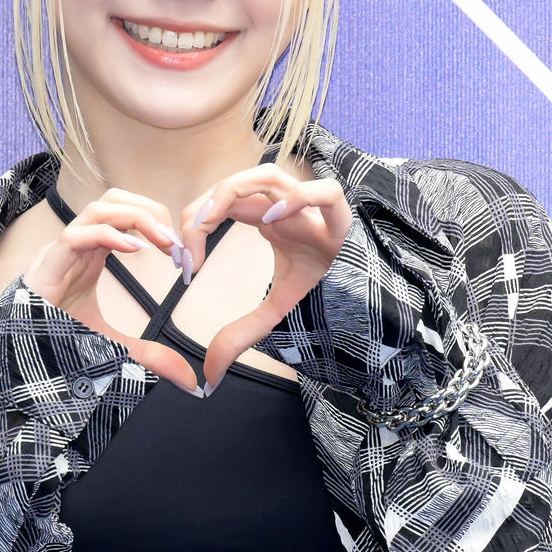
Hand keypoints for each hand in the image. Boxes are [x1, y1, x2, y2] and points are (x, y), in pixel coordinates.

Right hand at [22, 189, 202, 393]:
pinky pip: (77, 235)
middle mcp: (78, 245)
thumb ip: (151, 356)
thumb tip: (189, 379)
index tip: (180, 252)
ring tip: (163, 242)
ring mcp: (61, 252)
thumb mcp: (114, 348)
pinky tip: (135, 251)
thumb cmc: (57, 341)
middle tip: (175, 242)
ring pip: (98, 208)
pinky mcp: (48, 266)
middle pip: (114, 199)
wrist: (20, 357)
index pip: (126, 215)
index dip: (157, 223)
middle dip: (149, 210)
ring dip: (136, 217)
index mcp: (92, 253)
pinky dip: (108, 235)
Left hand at [180, 164, 351, 392]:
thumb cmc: (324, 294)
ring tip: (209, 221)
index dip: (194, 225)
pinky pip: (324, 191)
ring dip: (232, 191)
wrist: (367, 301)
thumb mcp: (274, 314)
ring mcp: (313, 209)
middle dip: (201, 210)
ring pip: (269, 174)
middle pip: (235, 184)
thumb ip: (240, 336)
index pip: (221, 203)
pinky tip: (270, 218)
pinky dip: (297, 198)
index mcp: (269, 218)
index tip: (184, 266)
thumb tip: (209, 377)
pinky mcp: (343, 220)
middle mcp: (286, 207)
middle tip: (186, 250)